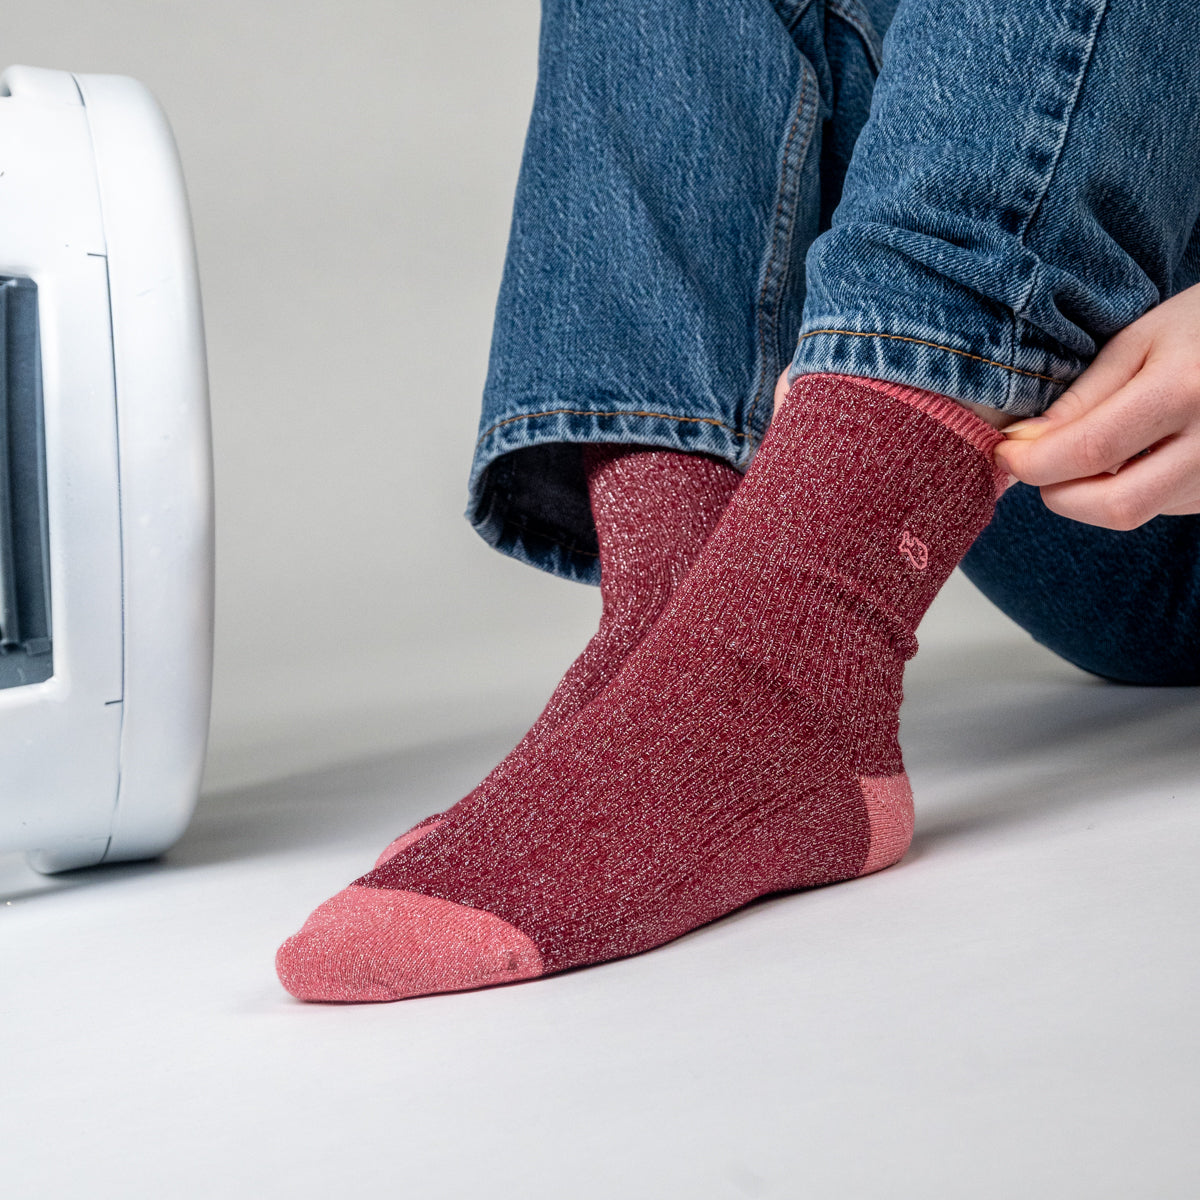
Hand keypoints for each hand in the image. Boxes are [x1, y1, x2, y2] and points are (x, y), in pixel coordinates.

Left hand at [994, 283, 1199, 529]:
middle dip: (1059, 493)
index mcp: (1187, 389)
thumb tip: (1024, 445)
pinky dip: (1128, 488)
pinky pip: (1161, 506)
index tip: (1004, 453)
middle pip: (1116, 505)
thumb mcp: (1141, 340)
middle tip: (1038, 462)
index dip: (1034, 462)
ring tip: (1092, 444)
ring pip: (1137, 512)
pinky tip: (1135, 452)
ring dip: (1092, 491)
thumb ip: (1082, 397)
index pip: (1091, 450)